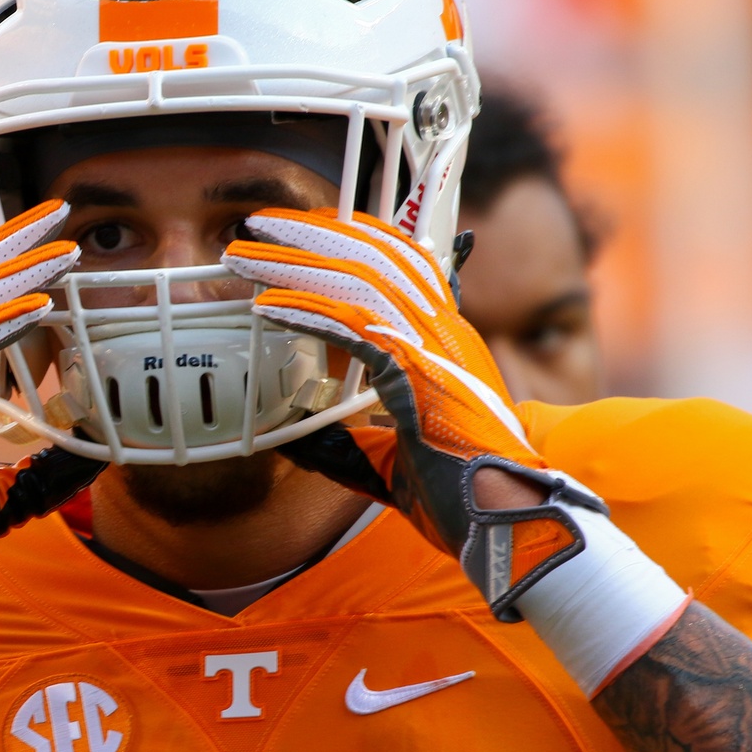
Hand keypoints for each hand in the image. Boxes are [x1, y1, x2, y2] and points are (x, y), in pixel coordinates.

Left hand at [222, 208, 605, 619]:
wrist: (507, 527)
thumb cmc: (461, 497)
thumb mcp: (389, 459)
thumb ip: (347, 442)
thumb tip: (295, 441)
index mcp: (445, 342)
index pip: (401, 261)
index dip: (352, 236)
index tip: (301, 229)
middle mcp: (446, 330)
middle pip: (376, 254)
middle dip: (312, 232)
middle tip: (257, 224)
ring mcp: (438, 347)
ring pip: (360, 278)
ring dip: (296, 261)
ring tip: (243, 256)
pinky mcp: (421, 372)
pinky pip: (355, 326)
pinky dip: (307, 311)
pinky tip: (267, 308)